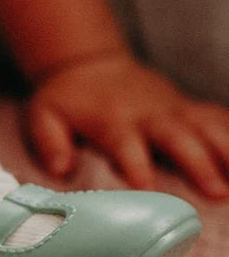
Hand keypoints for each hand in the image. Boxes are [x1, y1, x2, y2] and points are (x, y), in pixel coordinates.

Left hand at [25, 52, 228, 197]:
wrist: (89, 64)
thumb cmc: (65, 99)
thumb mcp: (44, 117)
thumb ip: (50, 142)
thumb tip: (58, 169)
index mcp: (112, 121)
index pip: (126, 145)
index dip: (137, 167)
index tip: (148, 191)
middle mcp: (148, 114)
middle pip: (178, 137)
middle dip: (199, 163)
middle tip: (217, 193)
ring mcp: (172, 108)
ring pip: (207, 126)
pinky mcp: (186, 106)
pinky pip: (217, 117)